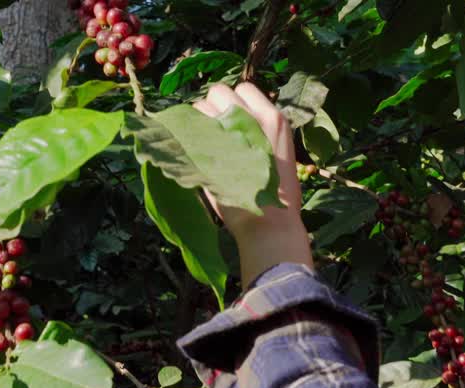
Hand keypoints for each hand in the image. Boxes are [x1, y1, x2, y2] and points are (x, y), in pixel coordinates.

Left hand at [192, 82, 313, 286]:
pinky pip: (190, 122)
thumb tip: (234, 122)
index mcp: (275, 118)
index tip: (231, 124)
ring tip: (201, 144)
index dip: (234, 103)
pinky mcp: (211, 143)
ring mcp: (230, 128)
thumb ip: (259, 132)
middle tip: (213, 133)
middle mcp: (253, 116)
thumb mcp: (279, 155)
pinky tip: (190, 149)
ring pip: (201, 104)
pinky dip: (185, 132)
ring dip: (196, 120)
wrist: (270, 223)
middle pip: (220, 91)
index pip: (245, 89)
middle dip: (212, 108)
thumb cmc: (276, 196)